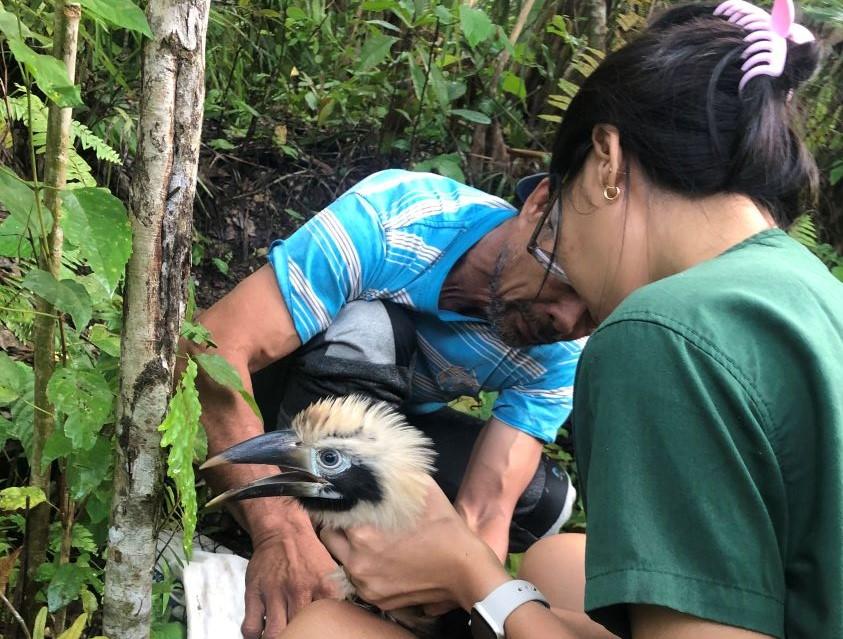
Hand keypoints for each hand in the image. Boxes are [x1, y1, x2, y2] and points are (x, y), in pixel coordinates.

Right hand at [241, 528, 340, 638]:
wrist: (283, 530)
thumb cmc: (307, 552)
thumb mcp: (330, 569)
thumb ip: (336, 594)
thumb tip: (345, 614)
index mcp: (324, 586)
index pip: (328, 621)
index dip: (324, 631)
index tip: (320, 631)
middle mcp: (300, 591)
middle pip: (300, 631)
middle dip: (300, 636)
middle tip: (299, 634)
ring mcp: (275, 593)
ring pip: (275, 633)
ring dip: (277, 637)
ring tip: (281, 635)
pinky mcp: (255, 593)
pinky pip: (251, 626)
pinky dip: (255, 635)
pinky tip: (262, 631)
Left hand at [321, 479, 509, 611]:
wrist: (466, 570)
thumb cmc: (444, 527)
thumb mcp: (422, 489)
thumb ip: (395, 475)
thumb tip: (376, 459)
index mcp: (363, 533)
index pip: (330, 515)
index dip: (335, 504)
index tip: (341, 499)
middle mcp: (357, 562)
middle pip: (330, 539)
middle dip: (339, 526)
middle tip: (354, 518)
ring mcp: (366, 584)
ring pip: (343, 560)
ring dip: (350, 548)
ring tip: (370, 538)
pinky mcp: (376, 600)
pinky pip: (360, 580)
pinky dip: (366, 568)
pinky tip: (383, 558)